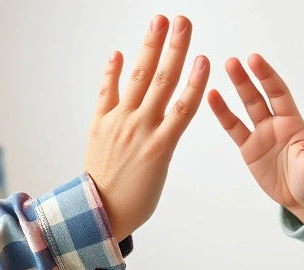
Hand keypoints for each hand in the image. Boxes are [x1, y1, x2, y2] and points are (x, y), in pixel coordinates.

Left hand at [86, 15, 209, 240]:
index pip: (184, 107)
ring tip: (158, 23)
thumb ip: (164, 140)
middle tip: (182, 23)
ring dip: (148, 48)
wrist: (101, 212)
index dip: (195, 81)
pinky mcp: (99, 124)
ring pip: (137, 80)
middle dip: (174, 49)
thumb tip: (165, 119)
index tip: (204, 58)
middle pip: (162, 83)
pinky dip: (112, 72)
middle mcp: (140, 128)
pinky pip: (106, 93)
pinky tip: (119, 54)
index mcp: (161, 145)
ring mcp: (118, 123)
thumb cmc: (136, 198)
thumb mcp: (160, 171)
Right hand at [208, 54, 303, 222]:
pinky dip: (223, 114)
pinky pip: (234, 128)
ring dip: (235, 89)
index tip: (254, 59)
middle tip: (233, 61)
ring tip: (223, 70)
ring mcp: (260, 135)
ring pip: (245, 107)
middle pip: (259, 96)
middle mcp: (275, 123)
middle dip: (246, 78)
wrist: (301, 199)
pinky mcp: (248, 149)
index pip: (278, 92)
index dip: (266, 76)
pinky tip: (213, 98)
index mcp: (293, 121)